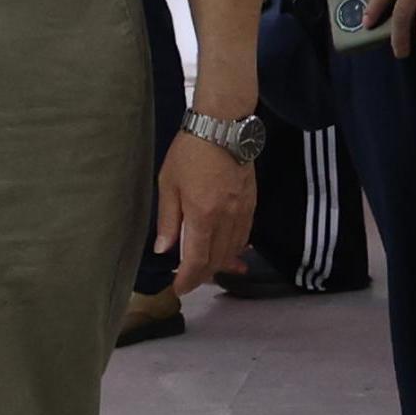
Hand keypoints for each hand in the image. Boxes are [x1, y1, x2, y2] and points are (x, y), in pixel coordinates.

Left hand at [156, 120, 259, 288]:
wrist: (223, 126)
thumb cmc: (190, 151)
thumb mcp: (168, 184)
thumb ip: (168, 220)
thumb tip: (164, 250)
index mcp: (203, 215)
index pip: (197, 260)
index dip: (188, 279)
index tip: (179, 288)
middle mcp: (226, 219)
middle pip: (217, 260)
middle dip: (202, 276)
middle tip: (188, 281)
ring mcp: (242, 212)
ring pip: (234, 250)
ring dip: (220, 264)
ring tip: (206, 270)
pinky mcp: (251, 204)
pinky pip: (245, 236)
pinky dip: (235, 249)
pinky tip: (228, 251)